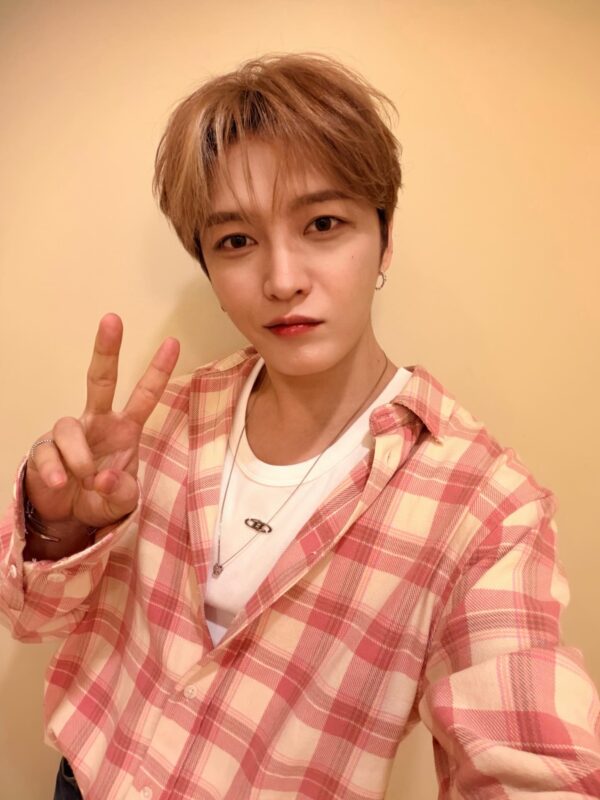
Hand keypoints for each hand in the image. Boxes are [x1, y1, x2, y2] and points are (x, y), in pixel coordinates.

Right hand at [25, 313, 179, 530]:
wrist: (69, 518)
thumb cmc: (101, 498)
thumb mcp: (122, 501)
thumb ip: (122, 492)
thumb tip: (105, 478)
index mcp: (124, 429)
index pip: (145, 396)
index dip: (158, 371)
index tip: (173, 342)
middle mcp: (98, 423)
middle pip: (101, 379)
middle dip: (106, 350)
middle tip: (113, 320)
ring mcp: (70, 435)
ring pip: (68, 427)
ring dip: (78, 455)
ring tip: (83, 478)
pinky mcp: (44, 450)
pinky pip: (46, 452)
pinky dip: (55, 470)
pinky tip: (61, 483)